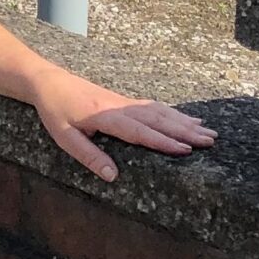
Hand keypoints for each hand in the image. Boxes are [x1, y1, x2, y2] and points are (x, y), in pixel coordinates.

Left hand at [32, 71, 214, 184]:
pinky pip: (154, 107)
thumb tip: (113, 177)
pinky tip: (189, 119)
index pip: (139, 131)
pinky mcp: (125, 101)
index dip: (162, 141)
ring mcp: (124, 102)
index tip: (186, 149)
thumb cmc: (55, 111)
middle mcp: (119, 107)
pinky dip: (174, 113)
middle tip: (210, 142)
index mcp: (105, 117)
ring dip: (185, 122)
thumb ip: (88, 156)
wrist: (48, 81)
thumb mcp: (64, 136)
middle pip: (157, 120)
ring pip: (160, 112)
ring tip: (209, 132)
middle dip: (185, 131)